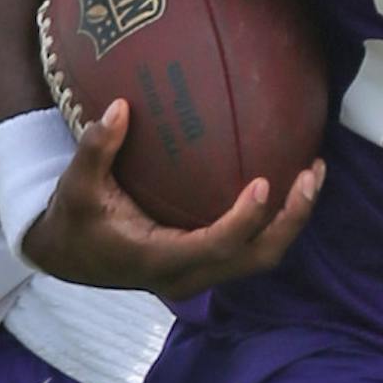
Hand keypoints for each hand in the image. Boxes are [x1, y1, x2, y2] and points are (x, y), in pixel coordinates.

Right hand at [22, 97, 322, 301]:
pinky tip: (286, 177)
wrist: (70, 258)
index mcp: (159, 260)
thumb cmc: (75, 220)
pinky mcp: (208, 264)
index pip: (216, 247)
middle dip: (290, 220)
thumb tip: (118, 106)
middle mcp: (188, 276)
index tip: (264, 182)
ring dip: (291, 220)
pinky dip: (273, 218)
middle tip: (310, 174)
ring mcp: (202, 274)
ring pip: (261, 256)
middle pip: (257, 259)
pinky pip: (251, 246)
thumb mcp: (76, 186)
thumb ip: (96, 149)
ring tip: (312, 173)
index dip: (244, 220)